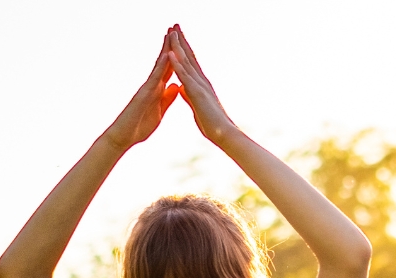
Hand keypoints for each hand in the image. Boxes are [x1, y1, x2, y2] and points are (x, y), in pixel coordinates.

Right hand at [102, 30, 180, 150]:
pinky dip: (160, 66)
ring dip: (165, 49)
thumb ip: (167, 98)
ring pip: (158, 65)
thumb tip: (176, 86)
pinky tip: (166, 56)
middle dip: (170, 46)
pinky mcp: (143, 93)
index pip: (169, 70)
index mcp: (158, 90)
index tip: (183, 43)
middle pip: (164, 62)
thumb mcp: (160, 110)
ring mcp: (147, 87)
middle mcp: (152, 85)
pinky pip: (154, 77)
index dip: (177, 56)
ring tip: (170, 33)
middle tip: (176, 28)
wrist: (124, 137)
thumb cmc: (140, 126)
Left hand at [167, 25, 236, 142]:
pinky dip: (178, 64)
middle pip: (189, 56)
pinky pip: (185, 76)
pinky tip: (171, 53)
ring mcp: (200, 86)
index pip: (190, 62)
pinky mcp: (197, 93)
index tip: (176, 35)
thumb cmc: (212, 125)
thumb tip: (182, 87)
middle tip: (174, 24)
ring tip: (171, 31)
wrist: (224, 135)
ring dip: (178, 46)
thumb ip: (188, 95)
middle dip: (181, 40)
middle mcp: (202, 81)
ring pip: (187, 62)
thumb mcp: (196, 106)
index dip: (182, 48)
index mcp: (200, 85)